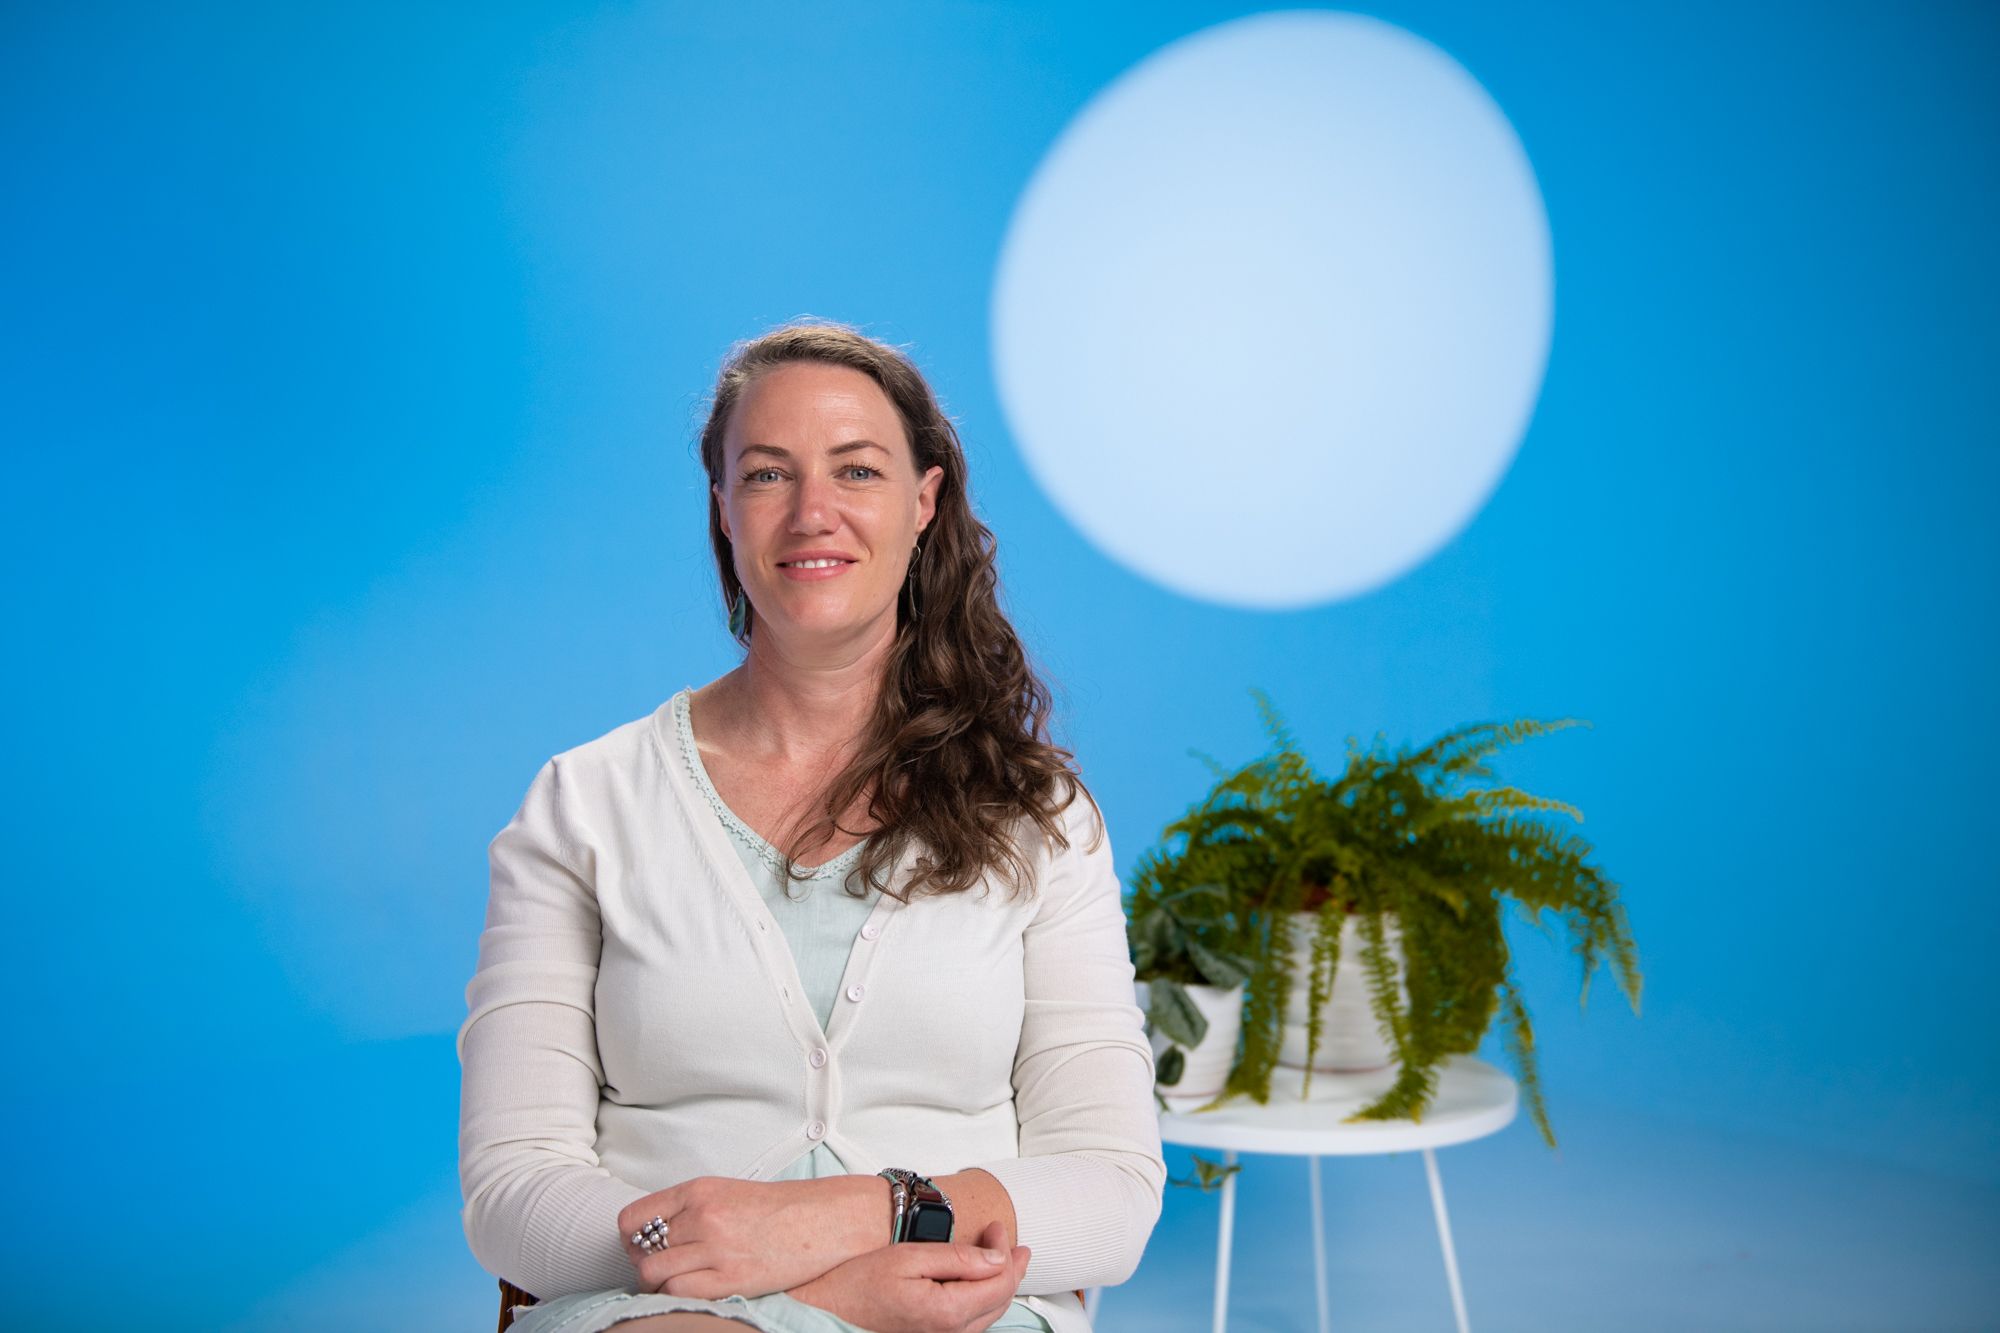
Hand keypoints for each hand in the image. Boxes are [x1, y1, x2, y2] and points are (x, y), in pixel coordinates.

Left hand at [618, 1175, 879, 1298]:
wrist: (822, 1220)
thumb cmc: (778, 1209)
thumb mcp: (727, 1192)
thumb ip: (689, 1208)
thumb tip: (653, 1235)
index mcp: (699, 1190)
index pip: (634, 1218)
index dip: (630, 1239)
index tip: (640, 1248)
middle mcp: (703, 1216)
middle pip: (641, 1250)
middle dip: (644, 1263)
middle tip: (660, 1268)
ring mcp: (716, 1248)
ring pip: (653, 1273)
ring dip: (658, 1283)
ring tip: (675, 1282)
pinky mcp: (730, 1278)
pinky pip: (678, 1292)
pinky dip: (675, 1296)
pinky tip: (691, 1291)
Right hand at [788, 1222, 1030, 1332]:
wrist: (824, 1313)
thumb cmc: (856, 1284)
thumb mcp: (907, 1257)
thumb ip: (957, 1258)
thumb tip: (997, 1256)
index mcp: (947, 1313)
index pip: (999, 1282)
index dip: (1006, 1251)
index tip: (998, 1228)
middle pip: (999, 1301)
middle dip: (1010, 1268)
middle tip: (1009, 1240)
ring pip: (988, 1316)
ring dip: (999, 1285)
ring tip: (1002, 1259)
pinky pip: (971, 1325)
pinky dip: (983, 1301)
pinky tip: (979, 1284)